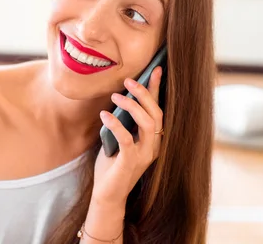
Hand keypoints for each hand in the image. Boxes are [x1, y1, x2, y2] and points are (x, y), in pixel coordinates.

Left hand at [92, 66, 164, 205]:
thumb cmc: (112, 164)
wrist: (107, 194)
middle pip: (157, 113)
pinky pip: (127, 138)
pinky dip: (115, 124)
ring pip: (148, 123)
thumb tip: (119, 96)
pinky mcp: (131, 162)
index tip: (155, 69)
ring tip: (115, 96)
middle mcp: (154, 145)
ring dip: (132, 106)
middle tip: (128, 80)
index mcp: (153, 139)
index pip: (158, 109)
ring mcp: (145, 155)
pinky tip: (104, 115)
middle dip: (144, 93)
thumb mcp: (119, 138)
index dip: (157, 89)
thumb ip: (124, 122)